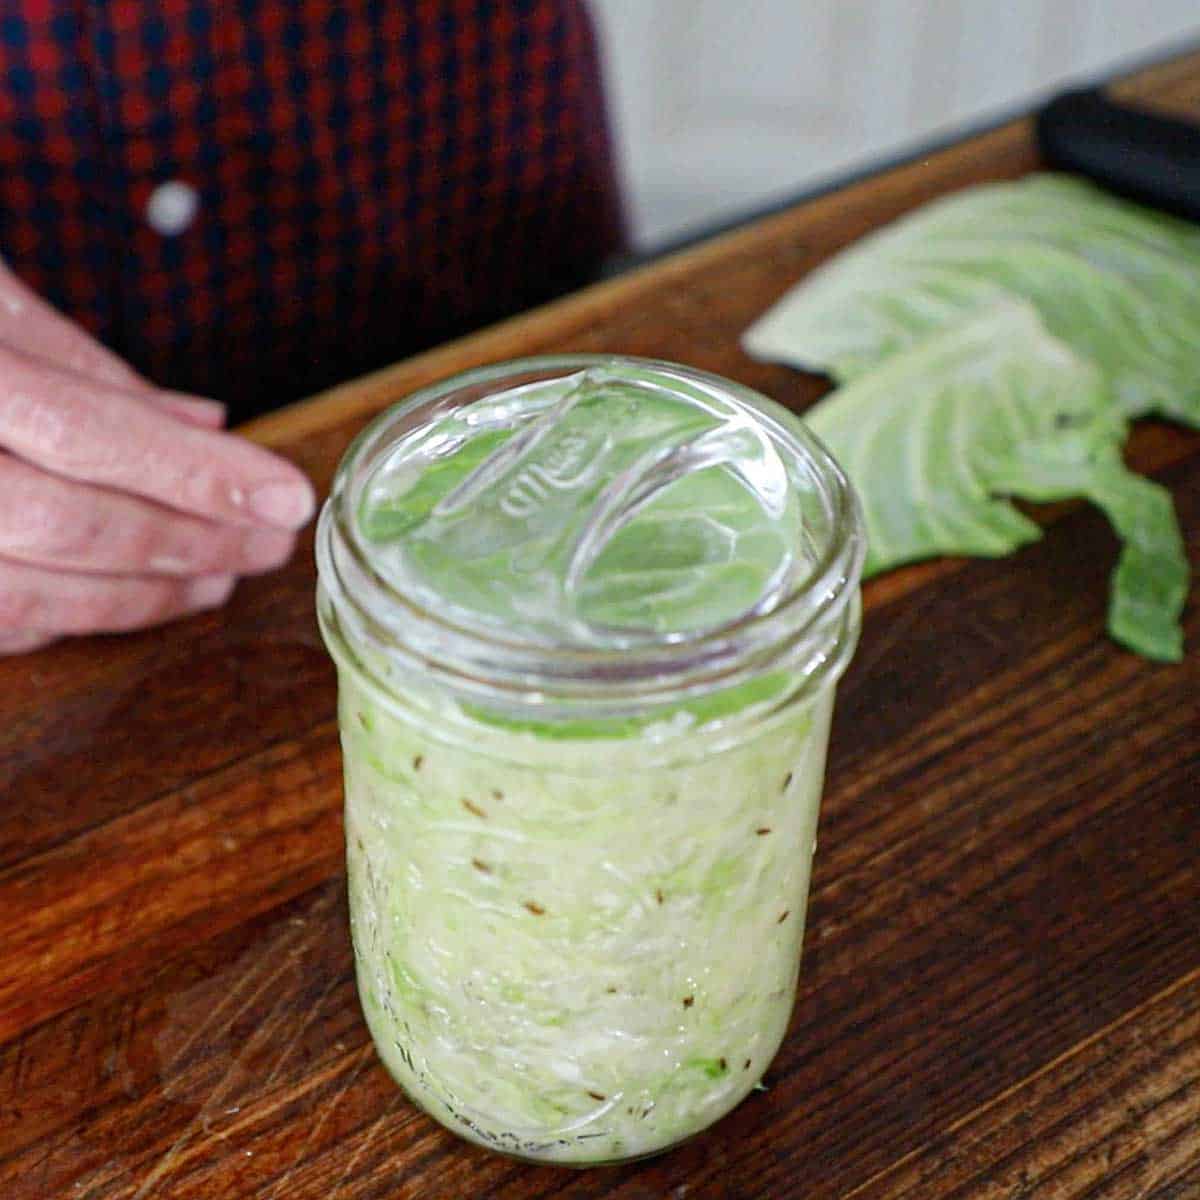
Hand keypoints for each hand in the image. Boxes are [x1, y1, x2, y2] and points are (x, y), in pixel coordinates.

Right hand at [0, 263, 315, 654]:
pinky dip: (63, 616)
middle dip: (187, 542)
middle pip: (70, 523)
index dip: (196, 472)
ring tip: (217, 581)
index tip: (287, 498)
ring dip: (139, 597)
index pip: (87, 427)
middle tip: (270, 546)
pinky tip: (126, 601)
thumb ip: (82, 363)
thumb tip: (205, 421)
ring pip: (26, 591)